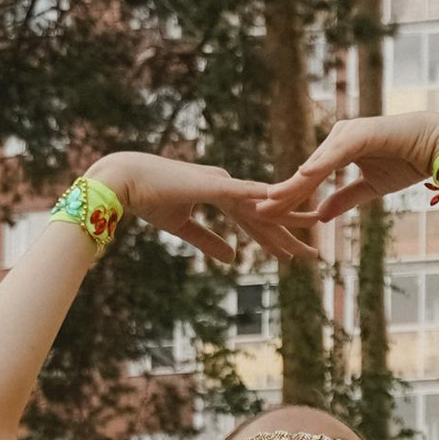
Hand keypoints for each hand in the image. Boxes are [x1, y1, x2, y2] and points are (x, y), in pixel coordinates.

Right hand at [88, 152, 320, 267]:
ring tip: (312, 240)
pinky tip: (285, 205)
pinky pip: (244, 194)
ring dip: (287, 223)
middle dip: (291, 235)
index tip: (292, 255)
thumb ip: (208, 241)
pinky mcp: (212, 185)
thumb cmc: (147, 199)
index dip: (273, 238)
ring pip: (261, 207)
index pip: (254, 220)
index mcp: (220, 194)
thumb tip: (234, 259)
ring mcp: (221, 183)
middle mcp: (226, 186)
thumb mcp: (183, 228)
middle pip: (266, 214)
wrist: (123, 180)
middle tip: (315, 254)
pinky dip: (264, 200)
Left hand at [273, 112, 438, 227]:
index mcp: (340, 152)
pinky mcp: (359, 133)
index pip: (310, 178)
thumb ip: (345, 198)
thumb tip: (320, 215)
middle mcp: (339, 140)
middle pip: (306, 171)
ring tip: (273, 199)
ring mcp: (347, 134)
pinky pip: (336, 152)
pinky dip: (320, 164)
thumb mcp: (370, 188)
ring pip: (316, 163)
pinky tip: (303, 174)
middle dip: (284, 192)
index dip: (291, 196)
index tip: (270, 213)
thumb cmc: (408, 161)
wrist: (437, 145)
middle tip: (259, 210)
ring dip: (295, 182)